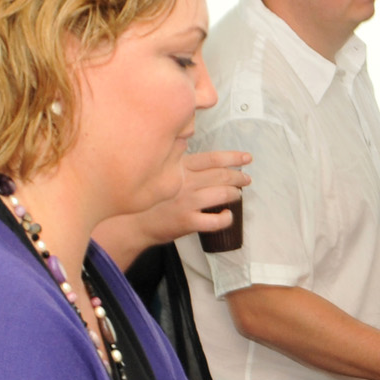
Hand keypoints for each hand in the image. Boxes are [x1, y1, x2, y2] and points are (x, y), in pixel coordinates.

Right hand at [120, 149, 250, 249]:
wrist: (133, 222)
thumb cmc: (150, 198)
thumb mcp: (163, 172)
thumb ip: (181, 164)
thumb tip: (204, 159)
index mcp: (179, 167)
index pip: (212, 158)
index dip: (233, 157)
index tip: (246, 158)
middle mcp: (185, 181)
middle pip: (221, 174)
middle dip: (239, 176)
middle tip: (246, 179)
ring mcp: (186, 201)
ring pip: (222, 194)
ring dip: (234, 194)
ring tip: (238, 195)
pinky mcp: (187, 221)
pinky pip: (216, 220)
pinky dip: (227, 218)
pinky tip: (227, 216)